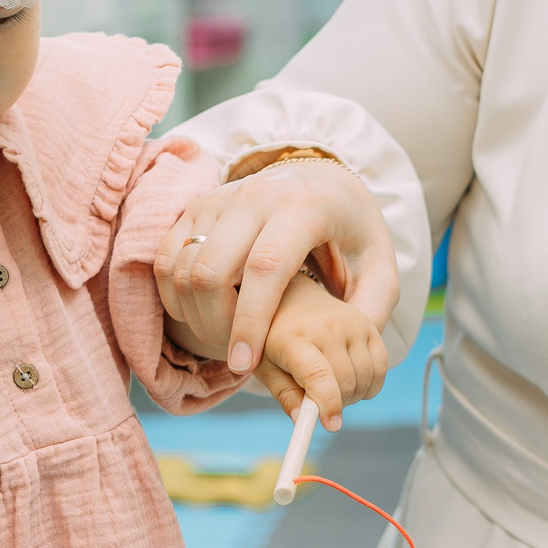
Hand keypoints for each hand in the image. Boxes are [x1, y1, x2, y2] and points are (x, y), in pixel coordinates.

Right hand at [156, 158, 399, 374]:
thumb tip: (338, 358)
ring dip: (195, 316)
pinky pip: (166, 260)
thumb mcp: (380, 270)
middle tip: (239, 356)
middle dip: (217, 326)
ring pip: (182, 268)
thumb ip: (368, 313)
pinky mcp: (195, 207)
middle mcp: (256, 194)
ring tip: (227, 338)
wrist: (324, 182)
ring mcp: (220, 198)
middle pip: (211, 270)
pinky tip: (204, 316)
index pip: (264, 267)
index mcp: (305, 207)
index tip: (244, 365)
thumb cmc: (352, 234)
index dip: (250, 321)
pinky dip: (177, 298)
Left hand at [255, 276, 389, 428]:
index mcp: (293, 338)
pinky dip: (371, 384)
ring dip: (353, 396)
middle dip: (337, 404)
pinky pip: (381, 366)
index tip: (331, 425)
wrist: (292, 298)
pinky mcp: (368, 325)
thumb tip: (302, 421)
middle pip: (345, 382)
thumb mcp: (266, 368)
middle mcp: (326, 327)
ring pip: (365, 378)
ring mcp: (351, 324)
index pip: (318, 375)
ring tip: (333, 390)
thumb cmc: (274, 339)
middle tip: (322, 406)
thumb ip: (284, 395)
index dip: (328, 404)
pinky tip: (354, 384)